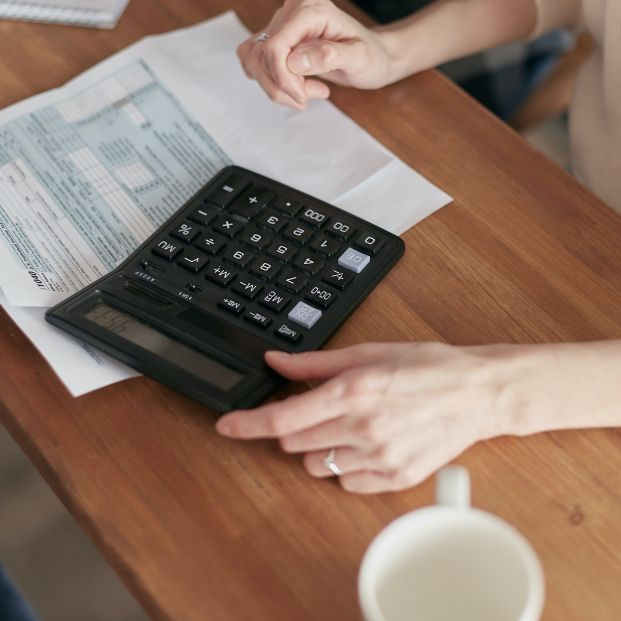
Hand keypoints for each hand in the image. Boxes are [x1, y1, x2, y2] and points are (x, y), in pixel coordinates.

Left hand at [216, 342, 522, 492]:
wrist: (476, 394)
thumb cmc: (427, 367)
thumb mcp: (369, 353)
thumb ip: (315, 362)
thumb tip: (275, 362)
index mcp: (352, 392)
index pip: (281, 418)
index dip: (246, 424)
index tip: (226, 426)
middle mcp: (362, 428)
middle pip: (293, 443)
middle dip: (293, 427)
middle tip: (318, 409)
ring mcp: (379, 458)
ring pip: (317, 465)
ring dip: (319, 447)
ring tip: (348, 426)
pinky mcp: (394, 479)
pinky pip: (347, 482)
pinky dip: (347, 465)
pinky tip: (369, 444)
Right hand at [237, 0, 396, 109]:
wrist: (373, 57)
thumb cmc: (370, 56)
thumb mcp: (359, 58)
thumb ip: (330, 56)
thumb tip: (296, 62)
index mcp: (312, 9)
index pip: (275, 46)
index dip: (283, 79)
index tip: (303, 97)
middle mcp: (293, 11)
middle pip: (261, 55)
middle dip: (281, 86)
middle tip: (308, 96)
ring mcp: (283, 25)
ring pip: (254, 60)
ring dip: (275, 87)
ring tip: (305, 92)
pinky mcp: (278, 40)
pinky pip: (254, 61)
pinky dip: (270, 81)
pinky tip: (295, 85)